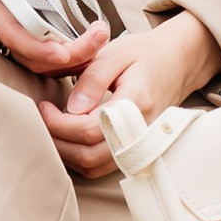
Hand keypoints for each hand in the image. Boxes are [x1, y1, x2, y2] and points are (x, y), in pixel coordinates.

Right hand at [0, 0, 100, 82]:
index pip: (10, 32)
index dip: (36, 46)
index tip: (64, 51)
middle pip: (30, 57)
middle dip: (67, 56)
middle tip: (100, 38)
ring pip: (33, 63)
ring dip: (68, 61)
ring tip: (100, 41)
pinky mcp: (6, 36)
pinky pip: (32, 58)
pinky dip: (59, 61)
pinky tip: (85, 49)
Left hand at [35, 8, 220, 182]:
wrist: (176, 64)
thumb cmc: (145, 55)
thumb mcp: (116, 53)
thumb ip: (93, 78)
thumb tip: (71, 108)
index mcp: (135, 103)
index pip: (90, 130)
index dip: (59, 123)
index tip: (44, 106)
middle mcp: (140, 131)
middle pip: (89, 156)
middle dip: (57, 141)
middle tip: (43, 118)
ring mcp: (139, 145)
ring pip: (93, 167)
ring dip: (66, 153)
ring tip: (52, 127)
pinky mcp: (134, 151)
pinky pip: (101, 167)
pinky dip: (79, 158)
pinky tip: (68, 137)